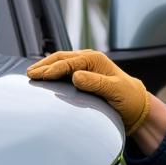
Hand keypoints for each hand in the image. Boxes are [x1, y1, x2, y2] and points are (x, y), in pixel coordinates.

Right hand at [27, 49, 150, 134]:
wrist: (136, 105)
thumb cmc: (128, 98)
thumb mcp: (114, 91)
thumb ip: (96, 83)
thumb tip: (76, 76)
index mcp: (95, 60)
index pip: (68, 62)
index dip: (52, 69)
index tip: (39, 76)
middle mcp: (89, 60)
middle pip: (61, 58)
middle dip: (44, 65)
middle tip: (29, 73)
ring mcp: (85, 67)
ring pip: (61, 62)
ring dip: (46, 67)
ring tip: (32, 73)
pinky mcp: (83, 75)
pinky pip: (64, 69)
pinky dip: (52, 71)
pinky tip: (44, 76)